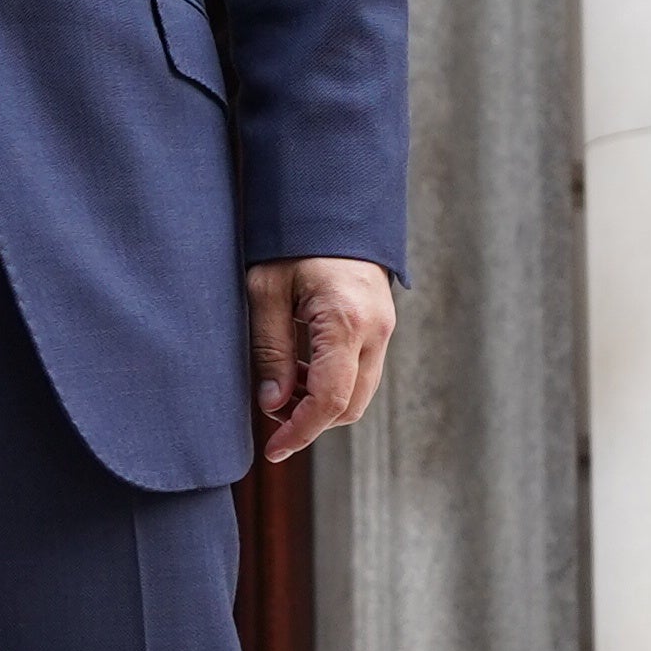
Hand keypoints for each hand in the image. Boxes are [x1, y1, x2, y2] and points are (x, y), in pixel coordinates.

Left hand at [245, 257, 396, 464]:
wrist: (331, 200)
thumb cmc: (292, 239)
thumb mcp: (266, 291)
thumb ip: (271, 350)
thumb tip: (273, 404)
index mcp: (346, 320)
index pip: (329, 399)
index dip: (300, 432)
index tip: (273, 450)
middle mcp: (376, 329)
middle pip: (350, 405)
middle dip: (311, 423)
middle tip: (271, 420)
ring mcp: (384, 327)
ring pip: (359, 391)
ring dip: (322, 404)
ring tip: (280, 392)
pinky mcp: (381, 323)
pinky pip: (361, 370)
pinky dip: (332, 383)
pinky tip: (300, 370)